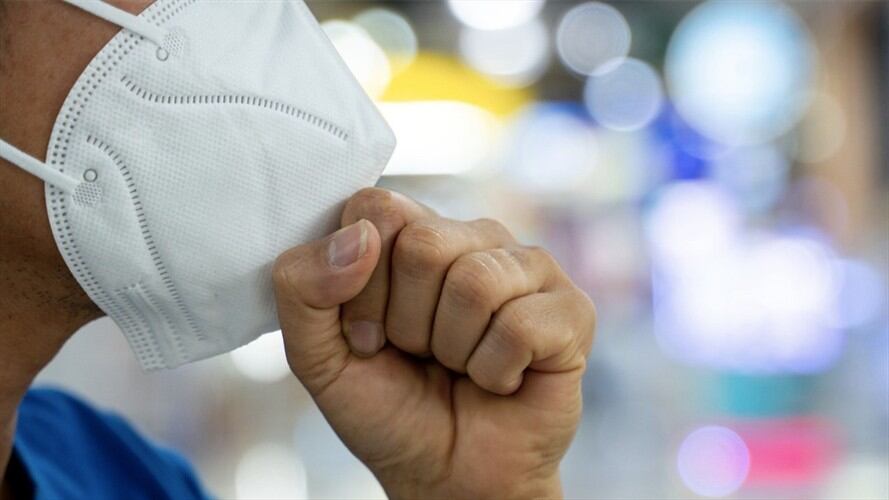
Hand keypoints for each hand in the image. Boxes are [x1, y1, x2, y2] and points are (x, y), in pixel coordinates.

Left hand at [273, 188, 595, 498]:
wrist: (448, 476)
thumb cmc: (390, 409)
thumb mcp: (319, 357)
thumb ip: (302, 289)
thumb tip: (362, 237)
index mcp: (413, 233)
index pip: (376, 208)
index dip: (361, 284)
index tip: (367, 333)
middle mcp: (473, 237)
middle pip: (424, 244)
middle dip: (408, 323)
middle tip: (421, 354)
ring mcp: (528, 268)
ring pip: (475, 283)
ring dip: (453, 350)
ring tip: (461, 366)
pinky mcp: (571, 309)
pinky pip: (520, 324)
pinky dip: (496, 373)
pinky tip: (502, 380)